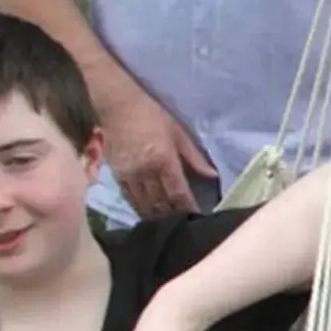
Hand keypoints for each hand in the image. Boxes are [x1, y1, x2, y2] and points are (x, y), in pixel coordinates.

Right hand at [98, 79, 211, 215]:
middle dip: (174, 215)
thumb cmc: (152, 115)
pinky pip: (130, 198)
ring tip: (170, 224)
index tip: (198, 217)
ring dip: (158, 216)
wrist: (118, 106)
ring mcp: (130, 175)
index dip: (189, 208)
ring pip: (145, 204)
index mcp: (163, 159)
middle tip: (186, 224)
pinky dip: (141, 208)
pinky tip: (149, 215)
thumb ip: (195, 157)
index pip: (178, 192)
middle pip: (162, 202)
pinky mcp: (117, 175)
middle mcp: (146, 171)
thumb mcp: (178, 132)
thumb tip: (213, 175)